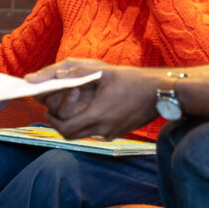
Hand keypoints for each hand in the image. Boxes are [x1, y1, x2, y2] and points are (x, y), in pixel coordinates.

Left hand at [35, 63, 163, 139]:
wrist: (160, 92)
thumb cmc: (132, 79)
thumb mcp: (103, 72)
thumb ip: (76, 74)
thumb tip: (55, 77)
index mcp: (97, 115)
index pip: (66, 129)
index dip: (53, 122)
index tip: (48, 113)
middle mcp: (103, 129)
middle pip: (72, 135)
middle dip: (60, 125)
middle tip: (55, 114)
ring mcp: (112, 133)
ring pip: (85, 134)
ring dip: (75, 124)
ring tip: (74, 108)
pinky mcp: (119, 133)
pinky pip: (98, 132)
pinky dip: (90, 124)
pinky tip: (94, 110)